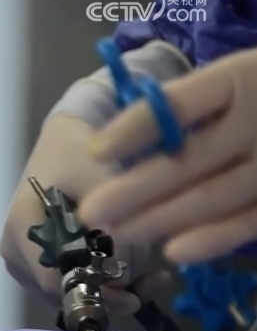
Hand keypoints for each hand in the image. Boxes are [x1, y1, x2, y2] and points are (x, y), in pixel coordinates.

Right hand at [1, 115, 170, 315]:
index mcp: (22, 227)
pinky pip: (68, 285)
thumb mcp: (100, 176)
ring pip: (68, 294)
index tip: (136, 292)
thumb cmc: (78, 153)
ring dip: (110, 290)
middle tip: (154, 281)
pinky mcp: (34, 261)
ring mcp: (22, 258)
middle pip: (61, 294)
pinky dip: (100, 282)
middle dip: (110, 294)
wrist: (64, 141)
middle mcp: (14, 249)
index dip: (96, 294)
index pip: (54, 281)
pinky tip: (130, 268)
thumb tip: (123, 273)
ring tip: (150, 273)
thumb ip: (114, 221)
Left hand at [79, 48, 256, 263]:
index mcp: (236, 80)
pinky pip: (250, 222)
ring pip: (213, 196)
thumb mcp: (226, 79)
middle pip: (189, 159)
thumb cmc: (255, 92)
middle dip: (135, 190)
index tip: (95, 151)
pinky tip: (173, 251)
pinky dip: (212, 239)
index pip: (178, 105)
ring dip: (159, 219)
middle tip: (91, 212)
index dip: (135, 129)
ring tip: (116, 233)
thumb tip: (109, 146)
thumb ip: (178, 105)